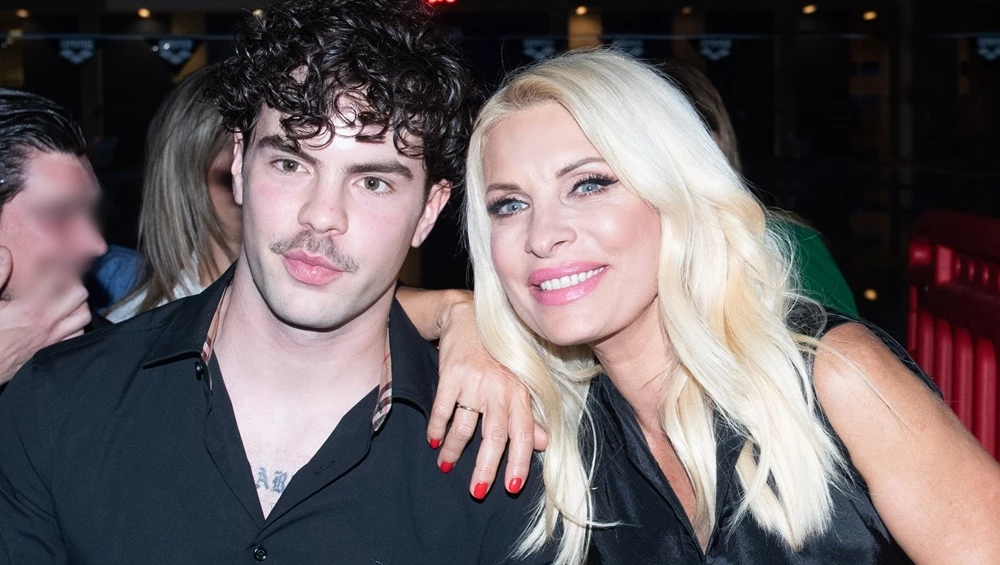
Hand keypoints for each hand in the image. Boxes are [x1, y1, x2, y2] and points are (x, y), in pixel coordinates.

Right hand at [0, 246, 90, 384]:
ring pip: (83, 315)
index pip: (56, 277)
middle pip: (79, 294)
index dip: (57, 262)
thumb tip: (5, 253)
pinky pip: (77, 335)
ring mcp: (52, 339)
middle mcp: (47, 323)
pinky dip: (76, 324)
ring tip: (65, 296)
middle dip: (72, 281)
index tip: (54, 255)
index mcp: (30, 308)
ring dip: (78, 303)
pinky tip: (64, 318)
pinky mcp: (52, 351)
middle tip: (61, 276)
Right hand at [426, 298, 548, 499]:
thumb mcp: (516, 382)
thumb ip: (528, 415)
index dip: (519, 462)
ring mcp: (475, 382)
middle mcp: (500, 389)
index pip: (523, 434)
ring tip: (446, 465)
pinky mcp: (451, 374)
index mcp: (519, 394)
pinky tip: (433, 441)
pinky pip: (442, 410)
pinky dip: (436, 429)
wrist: (467, 318)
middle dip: (485, 468)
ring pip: (465, 428)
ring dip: (453, 451)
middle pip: (494, 437)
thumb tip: (544, 444)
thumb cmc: (496, 356)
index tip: (511, 486)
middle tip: (477, 491)